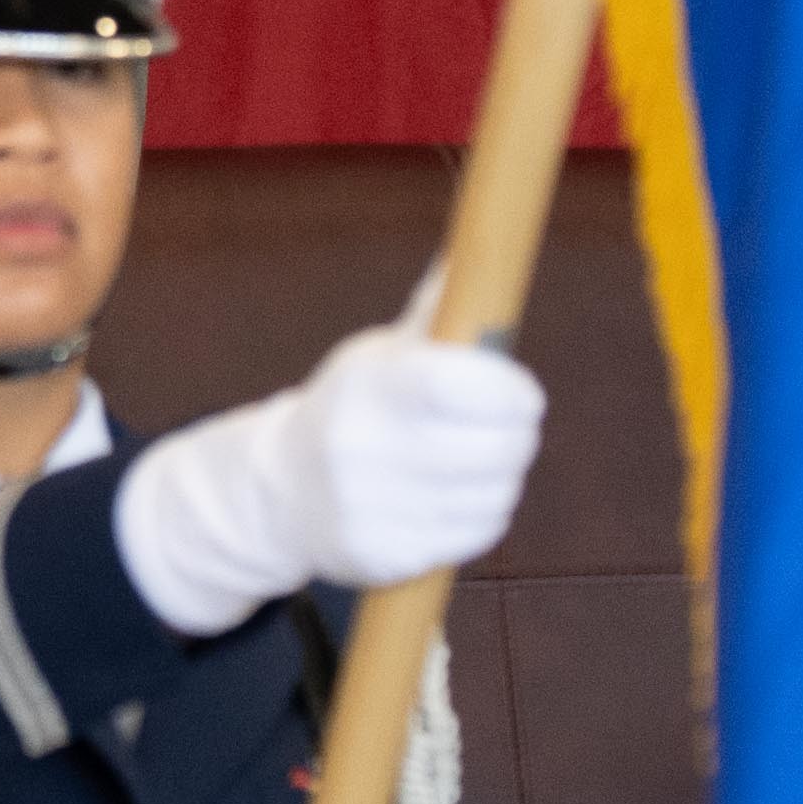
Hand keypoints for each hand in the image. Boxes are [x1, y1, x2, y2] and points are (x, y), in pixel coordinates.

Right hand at [116, 316, 546, 634]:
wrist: (280, 491)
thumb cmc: (353, 409)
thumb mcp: (377, 357)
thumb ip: (436, 313)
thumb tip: (481, 248)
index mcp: (368, 387)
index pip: (460, 386)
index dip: (509, 391)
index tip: (522, 395)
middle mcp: (363, 448)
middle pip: (493, 448)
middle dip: (518, 436)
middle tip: (515, 429)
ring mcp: (373, 507)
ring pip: (493, 494)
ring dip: (504, 478)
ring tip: (482, 464)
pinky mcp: (384, 555)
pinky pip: (475, 535)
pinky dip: (484, 516)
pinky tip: (460, 498)